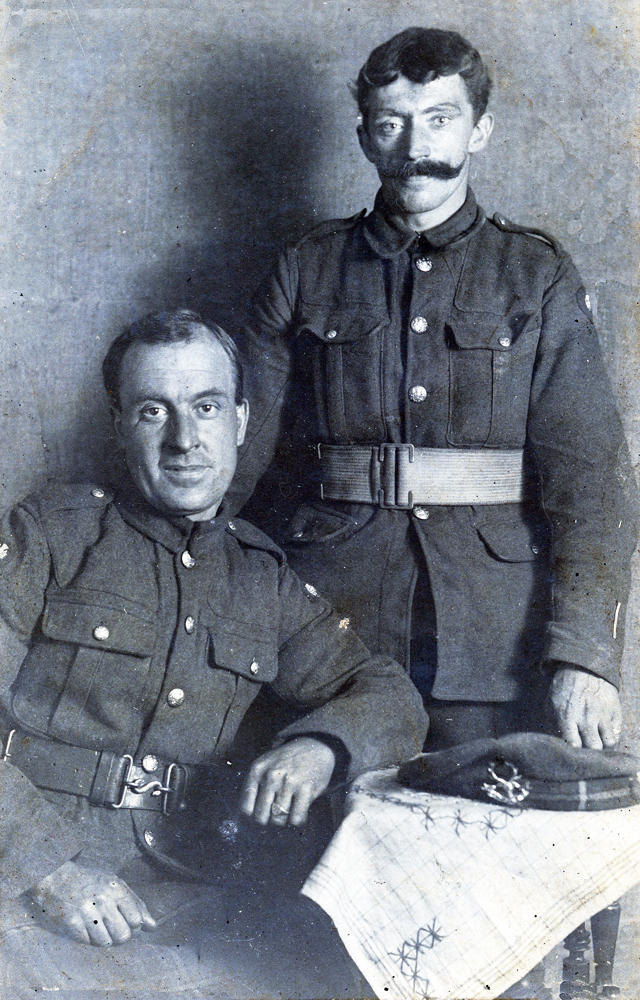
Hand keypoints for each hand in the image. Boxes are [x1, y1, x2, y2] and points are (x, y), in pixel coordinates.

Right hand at [30, 861, 156, 945]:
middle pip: (123, 935)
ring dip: (104, 939)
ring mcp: (86, 912)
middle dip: (121, 937)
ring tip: (98, 926)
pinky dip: (89, 939)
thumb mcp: (116, 885)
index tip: (128, 922)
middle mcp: (102, 900)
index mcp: (116, 889)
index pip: (137, 919)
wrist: (58, 879)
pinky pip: (88, 943)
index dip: (135, 926)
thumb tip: (153, 927)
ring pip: (106, 943)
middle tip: (114, 928)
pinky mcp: (71, 923)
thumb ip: (136, 905)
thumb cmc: (91, 882)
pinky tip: (85, 927)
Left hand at [239, 737, 335, 826]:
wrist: (315, 745)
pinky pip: (296, 818)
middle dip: (267, 819)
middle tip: (274, 815)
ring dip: (283, 820)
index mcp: (257, 770)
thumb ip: (254, 786)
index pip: (246, 808)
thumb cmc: (286, 761)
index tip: (259, 816)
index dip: (252, 817)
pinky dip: (297, 821)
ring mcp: (289, 782)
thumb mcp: (264, 765)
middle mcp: (271, 776)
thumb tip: (243, 819)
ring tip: (287, 810)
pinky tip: (298, 812)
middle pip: (261, 816)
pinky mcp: (306, 788)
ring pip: (278, 819)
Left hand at [550, 666, 621, 748]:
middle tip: (586, 751)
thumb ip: (555, 727)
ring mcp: (603, 714)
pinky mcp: (615, 710)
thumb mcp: (551, 705)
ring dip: (603, 747)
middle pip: (594, 748)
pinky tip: (603, 734)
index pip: (574, 746)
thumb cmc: (564, 689)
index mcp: (567, 716)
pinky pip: (617, 733)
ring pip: (609, 743)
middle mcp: (587, 717)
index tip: (573, 754)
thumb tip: (560, 746)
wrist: (582, 667)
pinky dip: (611, 737)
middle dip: (590, 753)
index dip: (574, 754)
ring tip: (597, 744)